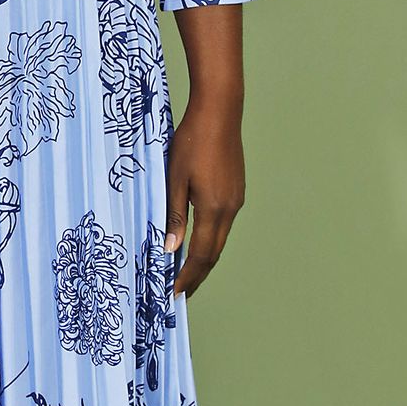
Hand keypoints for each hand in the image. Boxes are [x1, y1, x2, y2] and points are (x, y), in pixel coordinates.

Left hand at [162, 94, 245, 296]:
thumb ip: (173, 215)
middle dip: (197, 275)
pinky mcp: (236, 190)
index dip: (188, 276)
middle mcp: (230, 209)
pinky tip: (199, 241)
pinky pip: (223, 225)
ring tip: (188, 272)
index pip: (200, 255)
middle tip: (182, 292)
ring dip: (204, 259)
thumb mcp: (174, 178)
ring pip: (220, 240)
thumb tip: (170, 248)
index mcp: (213, 209)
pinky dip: (211, 240)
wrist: (220, 112)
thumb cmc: (192, 142)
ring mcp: (236, 200)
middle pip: (214, 253)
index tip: (174, 293)